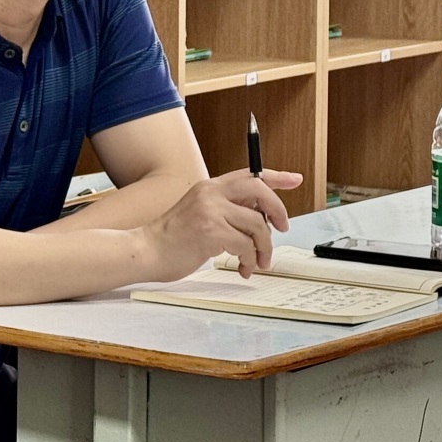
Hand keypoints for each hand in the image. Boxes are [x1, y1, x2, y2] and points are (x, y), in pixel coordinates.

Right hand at [140, 168, 302, 282]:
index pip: (250, 174)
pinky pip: (245, 245)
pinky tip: (242, 267)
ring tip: (257, 262)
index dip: (276, 176)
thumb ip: (226, 210)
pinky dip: (249, 260)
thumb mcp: (200, 213)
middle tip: (281, 230)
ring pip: (257, 225)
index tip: (294, 179)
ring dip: (264, 248)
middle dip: (278, 212)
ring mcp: (211, 211)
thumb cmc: (173, 239)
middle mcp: (211, 193)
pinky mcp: (211, 231)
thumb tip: (260, 220)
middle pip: (260, 191)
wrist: (147, 251)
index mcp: (210, 186)